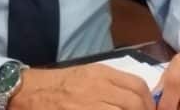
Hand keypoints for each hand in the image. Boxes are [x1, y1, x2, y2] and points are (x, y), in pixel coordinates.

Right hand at [9, 63, 155, 109]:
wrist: (30, 93)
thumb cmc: (60, 84)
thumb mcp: (88, 74)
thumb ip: (111, 83)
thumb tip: (136, 97)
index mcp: (102, 73)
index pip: (138, 86)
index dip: (148, 101)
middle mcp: (98, 87)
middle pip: (134, 103)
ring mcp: (90, 105)